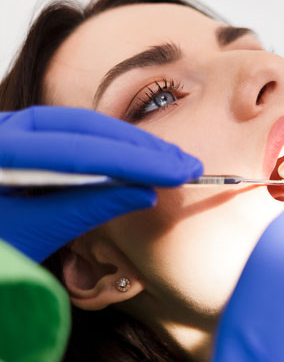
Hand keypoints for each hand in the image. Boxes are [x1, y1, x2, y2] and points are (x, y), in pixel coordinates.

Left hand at [0, 106, 201, 261]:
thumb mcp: (31, 234)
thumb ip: (86, 207)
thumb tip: (144, 193)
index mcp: (1, 150)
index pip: (80, 148)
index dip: (136, 159)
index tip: (180, 171)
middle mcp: (7, 130)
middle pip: (86, 128)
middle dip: (141, 147)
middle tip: (186, 165)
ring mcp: (16, 131)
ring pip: (84, 128)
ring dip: (131, 144)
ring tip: (171, 162)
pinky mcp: (28, 142)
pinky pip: (76, 138)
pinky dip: (111, 150)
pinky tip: (139, 160)